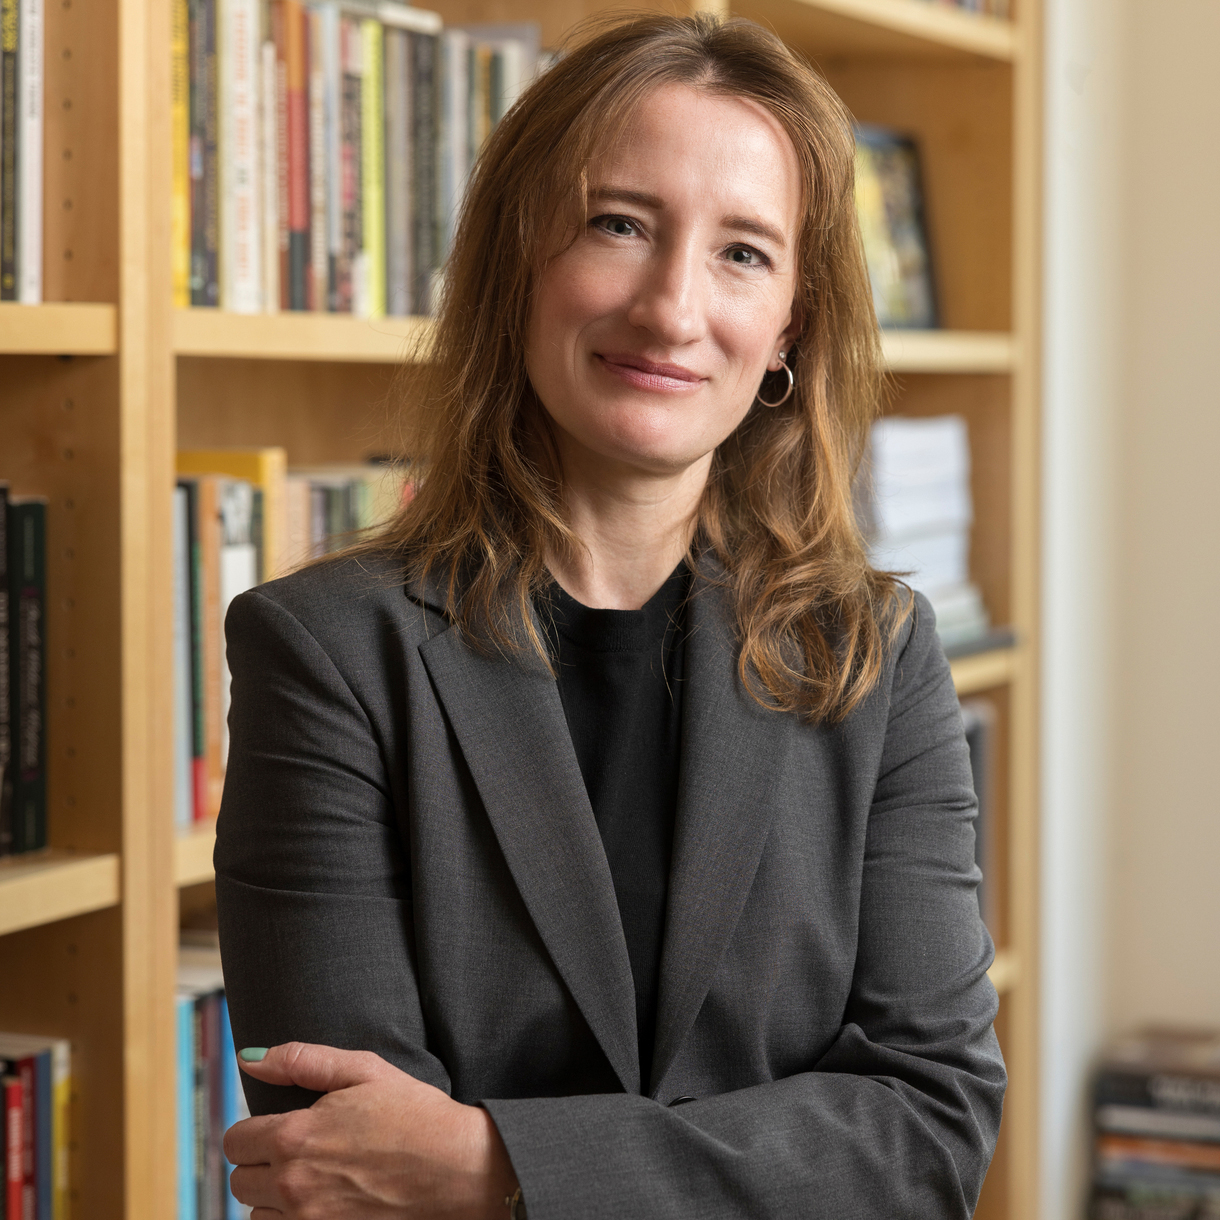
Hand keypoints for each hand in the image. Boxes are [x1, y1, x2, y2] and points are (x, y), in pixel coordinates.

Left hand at [224, 1042, 517, 1219]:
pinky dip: (292, 1219)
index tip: (281, 1125)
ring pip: (257, 1212)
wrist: (458, 1169)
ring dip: (274, 1196)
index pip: (236, 1140)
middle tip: (302, 1148)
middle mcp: (292, 1185)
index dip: (255, 1129)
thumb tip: (250, 1059)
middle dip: (262, 1161)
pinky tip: (323, 1201)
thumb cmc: (416, 1114)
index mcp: (295, 1136)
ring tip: (315, 1177)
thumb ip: (302, 1061)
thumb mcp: (364, 1070)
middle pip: (240, 1179)